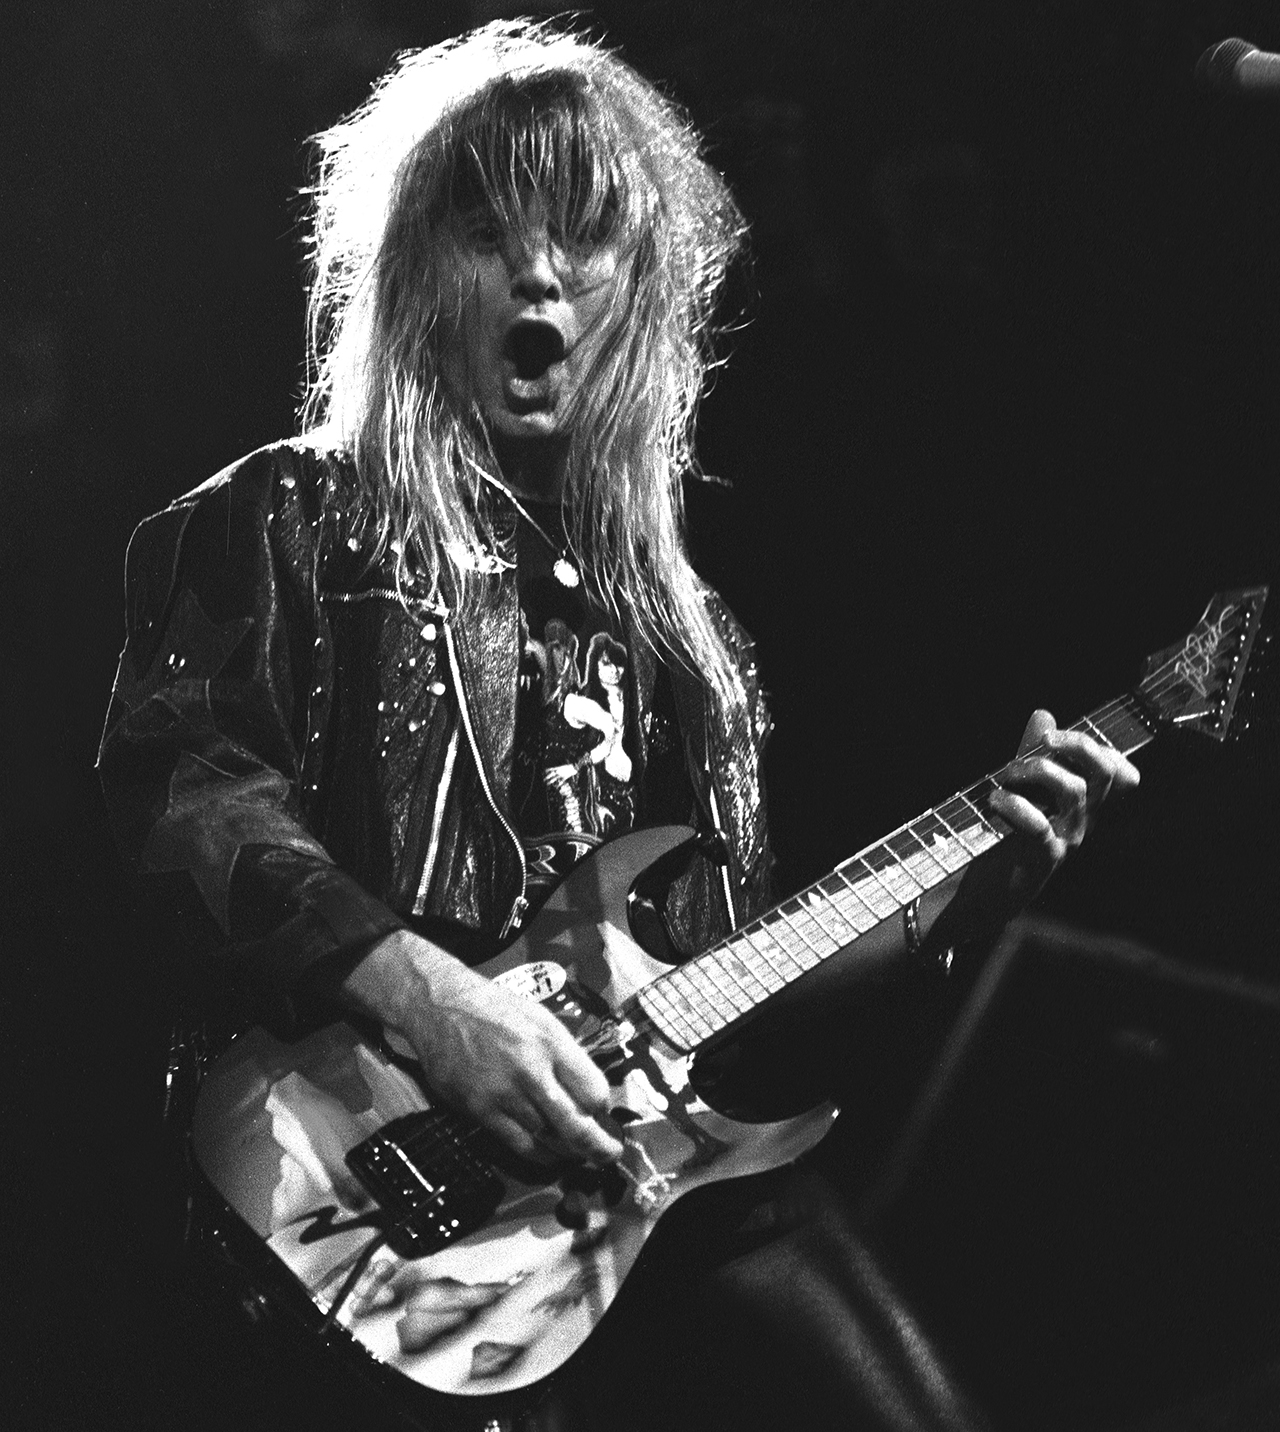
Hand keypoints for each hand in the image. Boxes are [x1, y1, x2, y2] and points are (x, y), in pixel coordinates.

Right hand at [342, 930, 623, 1166]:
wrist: (441, 1008)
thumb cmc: (495, 1009)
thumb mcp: (541, 1019)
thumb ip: (566, 1055)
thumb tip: (590, 1091)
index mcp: (551, 1042)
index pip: (593, 1091)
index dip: (604, 1107)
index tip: (604, 1111)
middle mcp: (530, 1070)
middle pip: (576, 1125)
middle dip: (599, 1147)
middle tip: (610, 1155)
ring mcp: (504, 1094)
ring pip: (548, 1140)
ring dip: (569, 1151)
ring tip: (580, 1153)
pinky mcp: (480, 1110)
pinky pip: (519, 1145)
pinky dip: (540, 1154)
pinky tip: (550, 1154)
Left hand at [985, 707, 1140, 909]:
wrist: (982, 894)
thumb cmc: (1002, 839)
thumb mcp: (1019, 789)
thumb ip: (1031, 753)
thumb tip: (1044, 714)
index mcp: (1081, 805)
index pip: (1119, 774)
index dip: (1102, 747)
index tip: (1057, 736)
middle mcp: (1081, 822)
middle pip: (1105, 775)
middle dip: (1077, 746)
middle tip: (1042, 741)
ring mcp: (1066, 841)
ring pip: (1075, 792)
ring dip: (1036, 770)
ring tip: (1004, 774)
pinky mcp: (1042, 860)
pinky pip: (1041, 827)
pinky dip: (1015, 806)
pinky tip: (994, 801)